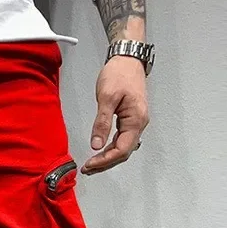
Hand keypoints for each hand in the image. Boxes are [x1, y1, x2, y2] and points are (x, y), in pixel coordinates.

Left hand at [81, 56, 149, 174]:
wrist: (128, 58)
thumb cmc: (119, 73)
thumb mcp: (107, 97)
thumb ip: (102, 122)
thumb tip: (96, 145)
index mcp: (136, 120)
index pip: (122, 149)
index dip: (105, 160)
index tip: (89, 164)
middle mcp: (139, 124)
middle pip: (123, 152)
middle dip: (105, 163)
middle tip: (87, 169)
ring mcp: (136, 122)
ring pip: (123, 148)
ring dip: (107, 158)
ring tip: (91, 164)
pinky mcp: (130, 119)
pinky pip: (122, 140)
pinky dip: (110, 148)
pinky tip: (100, 151)